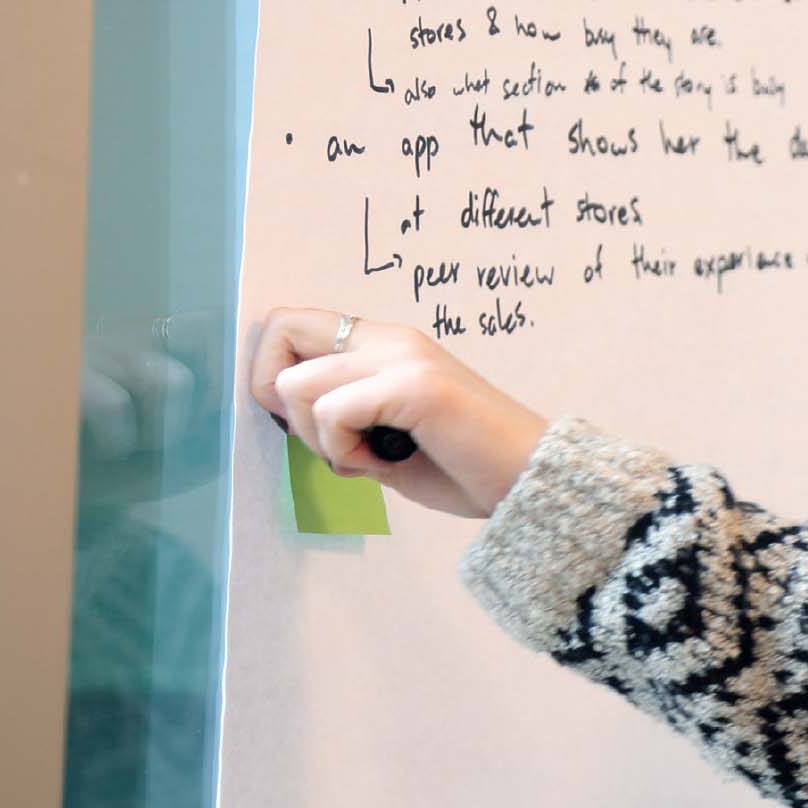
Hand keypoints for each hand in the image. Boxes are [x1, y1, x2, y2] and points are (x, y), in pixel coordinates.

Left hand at [249, 307, 547, 518]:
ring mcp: (403, 359)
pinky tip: (383, 464)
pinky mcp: (414, 386)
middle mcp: (392, 339)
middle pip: (280, 329)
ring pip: (296, 384)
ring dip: (315, 436)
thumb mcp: (389, 440)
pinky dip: (343, 450)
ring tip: (365, 457)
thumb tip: (296, 427)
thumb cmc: (469, 467)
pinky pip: (331, 412)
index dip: (277, 376)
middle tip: (323, 437)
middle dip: (275, 395)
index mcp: (387, 344)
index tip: (312, 426)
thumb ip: (346, 423)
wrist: (532, 481)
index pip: (294, 326)